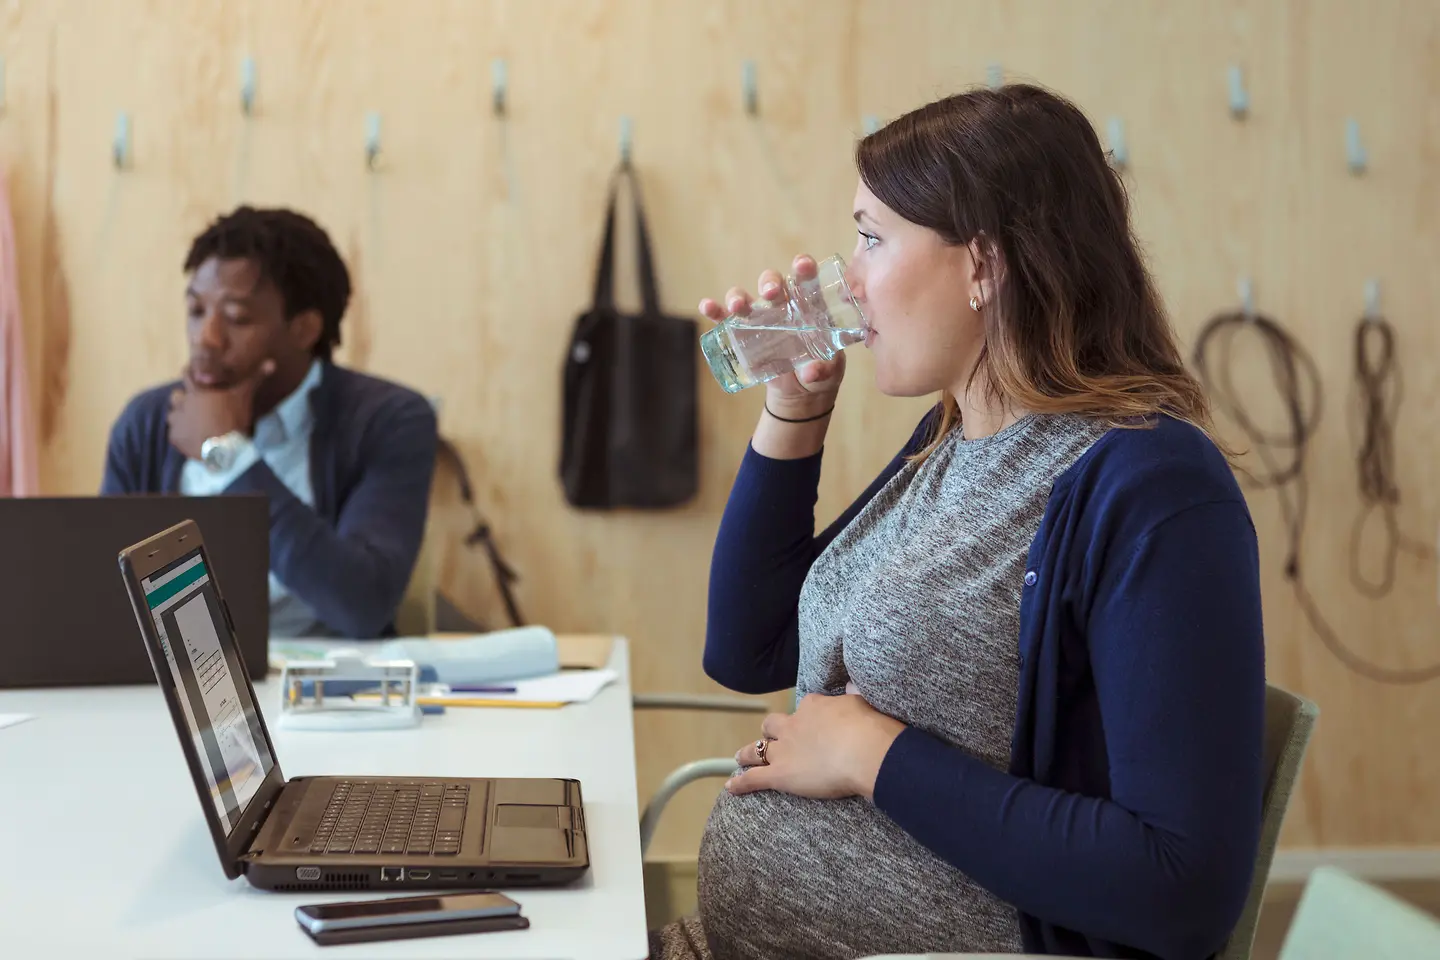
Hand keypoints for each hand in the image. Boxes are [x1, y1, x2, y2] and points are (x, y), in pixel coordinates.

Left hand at [166, 359, 274, 459]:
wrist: (224, 448)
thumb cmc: (232, 418)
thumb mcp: (244, 396)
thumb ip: (255, 379)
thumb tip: (271, 362)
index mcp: (197, 391)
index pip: (187, 374)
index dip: (190, 373)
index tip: (194, 374)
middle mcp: (182, 404)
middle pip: (175, 396)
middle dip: (183, 399)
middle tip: (196, 405)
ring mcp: (177, 422)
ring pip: (172, 415)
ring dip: (180, 417)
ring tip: (193, 423)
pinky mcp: (175, 438)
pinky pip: (174, 434)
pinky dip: (181, 435)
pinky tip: (192, 438)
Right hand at [699, 253, 845, 417]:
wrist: (801, 391)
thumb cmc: (821, 370)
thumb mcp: (829, 371)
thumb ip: (823, 369)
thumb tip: (810, 372)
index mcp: (808, 306)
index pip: (806, 279)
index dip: (804, 267)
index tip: (802, 265)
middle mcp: (782, 305)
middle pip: (773, 283)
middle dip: (770, 283)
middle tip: (771, 292)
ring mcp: (760, 318)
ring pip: (747, 297)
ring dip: (739, 297)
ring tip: (737, 306)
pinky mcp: (742, 334)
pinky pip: (725, 318)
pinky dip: (715, 311)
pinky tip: (707, 306)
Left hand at [726, 690, 904, 801]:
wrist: (865, 751)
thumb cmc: (870, 727)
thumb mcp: (862, 702)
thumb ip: (853, 695)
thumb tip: (851, 686)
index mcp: (814, 706)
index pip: (805, 708)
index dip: (807, 717)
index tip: (813, 723)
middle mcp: (794, 725)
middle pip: (773, 725)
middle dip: (770, 731)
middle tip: (770, 738)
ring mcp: (784, 750)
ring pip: (757, 749)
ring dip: (747, 754)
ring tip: (740, 757)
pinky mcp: (780, 774)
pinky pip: (754, 778)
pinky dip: (741, 783)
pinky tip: (731, 787)